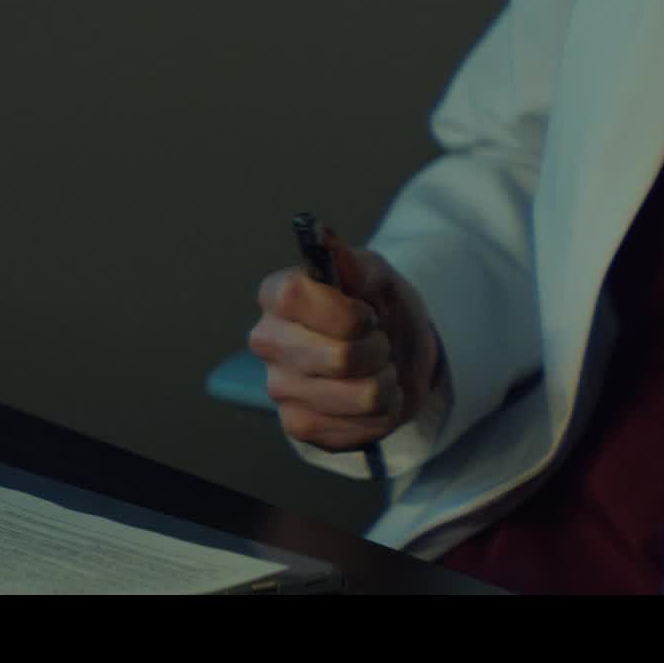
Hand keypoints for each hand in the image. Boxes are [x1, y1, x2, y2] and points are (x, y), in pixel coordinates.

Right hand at [249, 230, 443, 454]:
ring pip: (359, 396)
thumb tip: (324, 235)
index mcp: (278, 295)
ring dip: (386, 382)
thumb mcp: (378, 276)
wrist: (396, 359)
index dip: (345, 311)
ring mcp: (279, 388)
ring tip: (378, 369)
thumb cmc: (379, 310)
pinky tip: (370, 398)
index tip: (367, 313)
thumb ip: (355, 261)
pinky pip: (358, 427)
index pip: (295, 297)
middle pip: (339, 357)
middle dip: (378, 349)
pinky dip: (380, 413)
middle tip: (377, 341)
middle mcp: (267, 341)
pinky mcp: (298, 425)